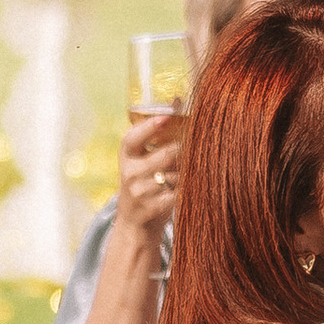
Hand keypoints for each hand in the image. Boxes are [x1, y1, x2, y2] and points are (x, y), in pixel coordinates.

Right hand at [110, 105, 186, 242]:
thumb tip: (177, 99)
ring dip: (188, 173)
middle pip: (166, 155)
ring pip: (177, 175)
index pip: (132, 138)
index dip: (149, 126)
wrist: (135, 225)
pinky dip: (188, 189)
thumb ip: (157, 134)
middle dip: (185, 152)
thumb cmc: (145, 183)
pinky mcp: (152, 209)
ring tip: (189, 174)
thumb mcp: (142, 159)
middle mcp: (129, 173)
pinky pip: (180, 192)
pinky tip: (189, 189)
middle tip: (197, 148)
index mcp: (126, 156)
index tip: (166, 116)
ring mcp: (139, 193)